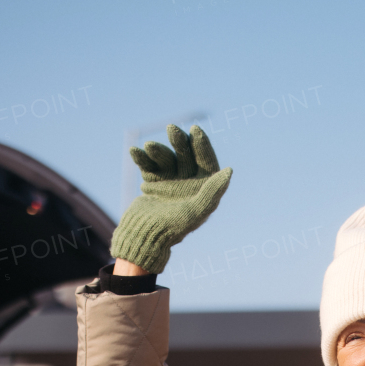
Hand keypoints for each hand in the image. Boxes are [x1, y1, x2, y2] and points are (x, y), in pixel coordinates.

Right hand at [109, 124, 232, 273]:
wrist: (143, 236)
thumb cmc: (173, 227)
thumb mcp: (196, 211)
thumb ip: (212, 191)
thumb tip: (229, 171)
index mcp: (203, 190)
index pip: (205, 162)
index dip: (202, 145)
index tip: (195, 130)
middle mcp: (189, 184)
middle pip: (186, 156)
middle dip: (179, 142)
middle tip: (172, 129)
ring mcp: (170, 182)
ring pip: (167, 158)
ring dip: (158, 150)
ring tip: (149, 146)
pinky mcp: (153, 183)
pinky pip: (149, 165)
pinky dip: (142, 158)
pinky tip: (135, 151)